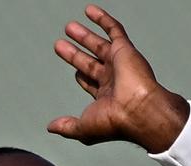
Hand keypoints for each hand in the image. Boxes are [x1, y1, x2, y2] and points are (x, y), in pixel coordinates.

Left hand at [48, 5, 188, 150]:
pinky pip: (114, 30)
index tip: (75, 73)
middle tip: (61, 45)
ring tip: (68, 27)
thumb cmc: (115, 122)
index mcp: (107, 98)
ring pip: (99, 45)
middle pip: (91, 63)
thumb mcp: (84, 128)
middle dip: (75, 54)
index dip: (82, 77)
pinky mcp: (125, 50)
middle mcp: (114, 80)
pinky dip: (103, 19)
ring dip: (84, 36)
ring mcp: (119, 64)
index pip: (91, 83)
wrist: (139, 110)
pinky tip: (89, 11)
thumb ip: (67, 126)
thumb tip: (51, 127)